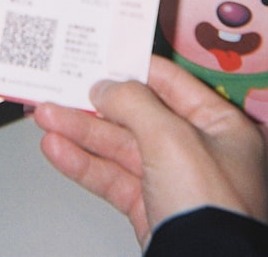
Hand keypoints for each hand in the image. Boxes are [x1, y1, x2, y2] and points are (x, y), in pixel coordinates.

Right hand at [33, 55, 267, 246]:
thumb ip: (136, 104)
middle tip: (59, 92)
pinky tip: (58, 150)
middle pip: (140, 117)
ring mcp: (174, 182)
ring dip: (81, 133)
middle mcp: (200, 151)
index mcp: (221, 125)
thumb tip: (109, 87)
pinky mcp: (151, 209)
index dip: (134, 70)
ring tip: (45, 118)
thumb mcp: (172, 138)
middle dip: (95, 106)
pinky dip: (85, 164)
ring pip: (121, 149)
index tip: (101, 59)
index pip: (172, 85)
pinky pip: (114, 178)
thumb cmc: (211, 206)